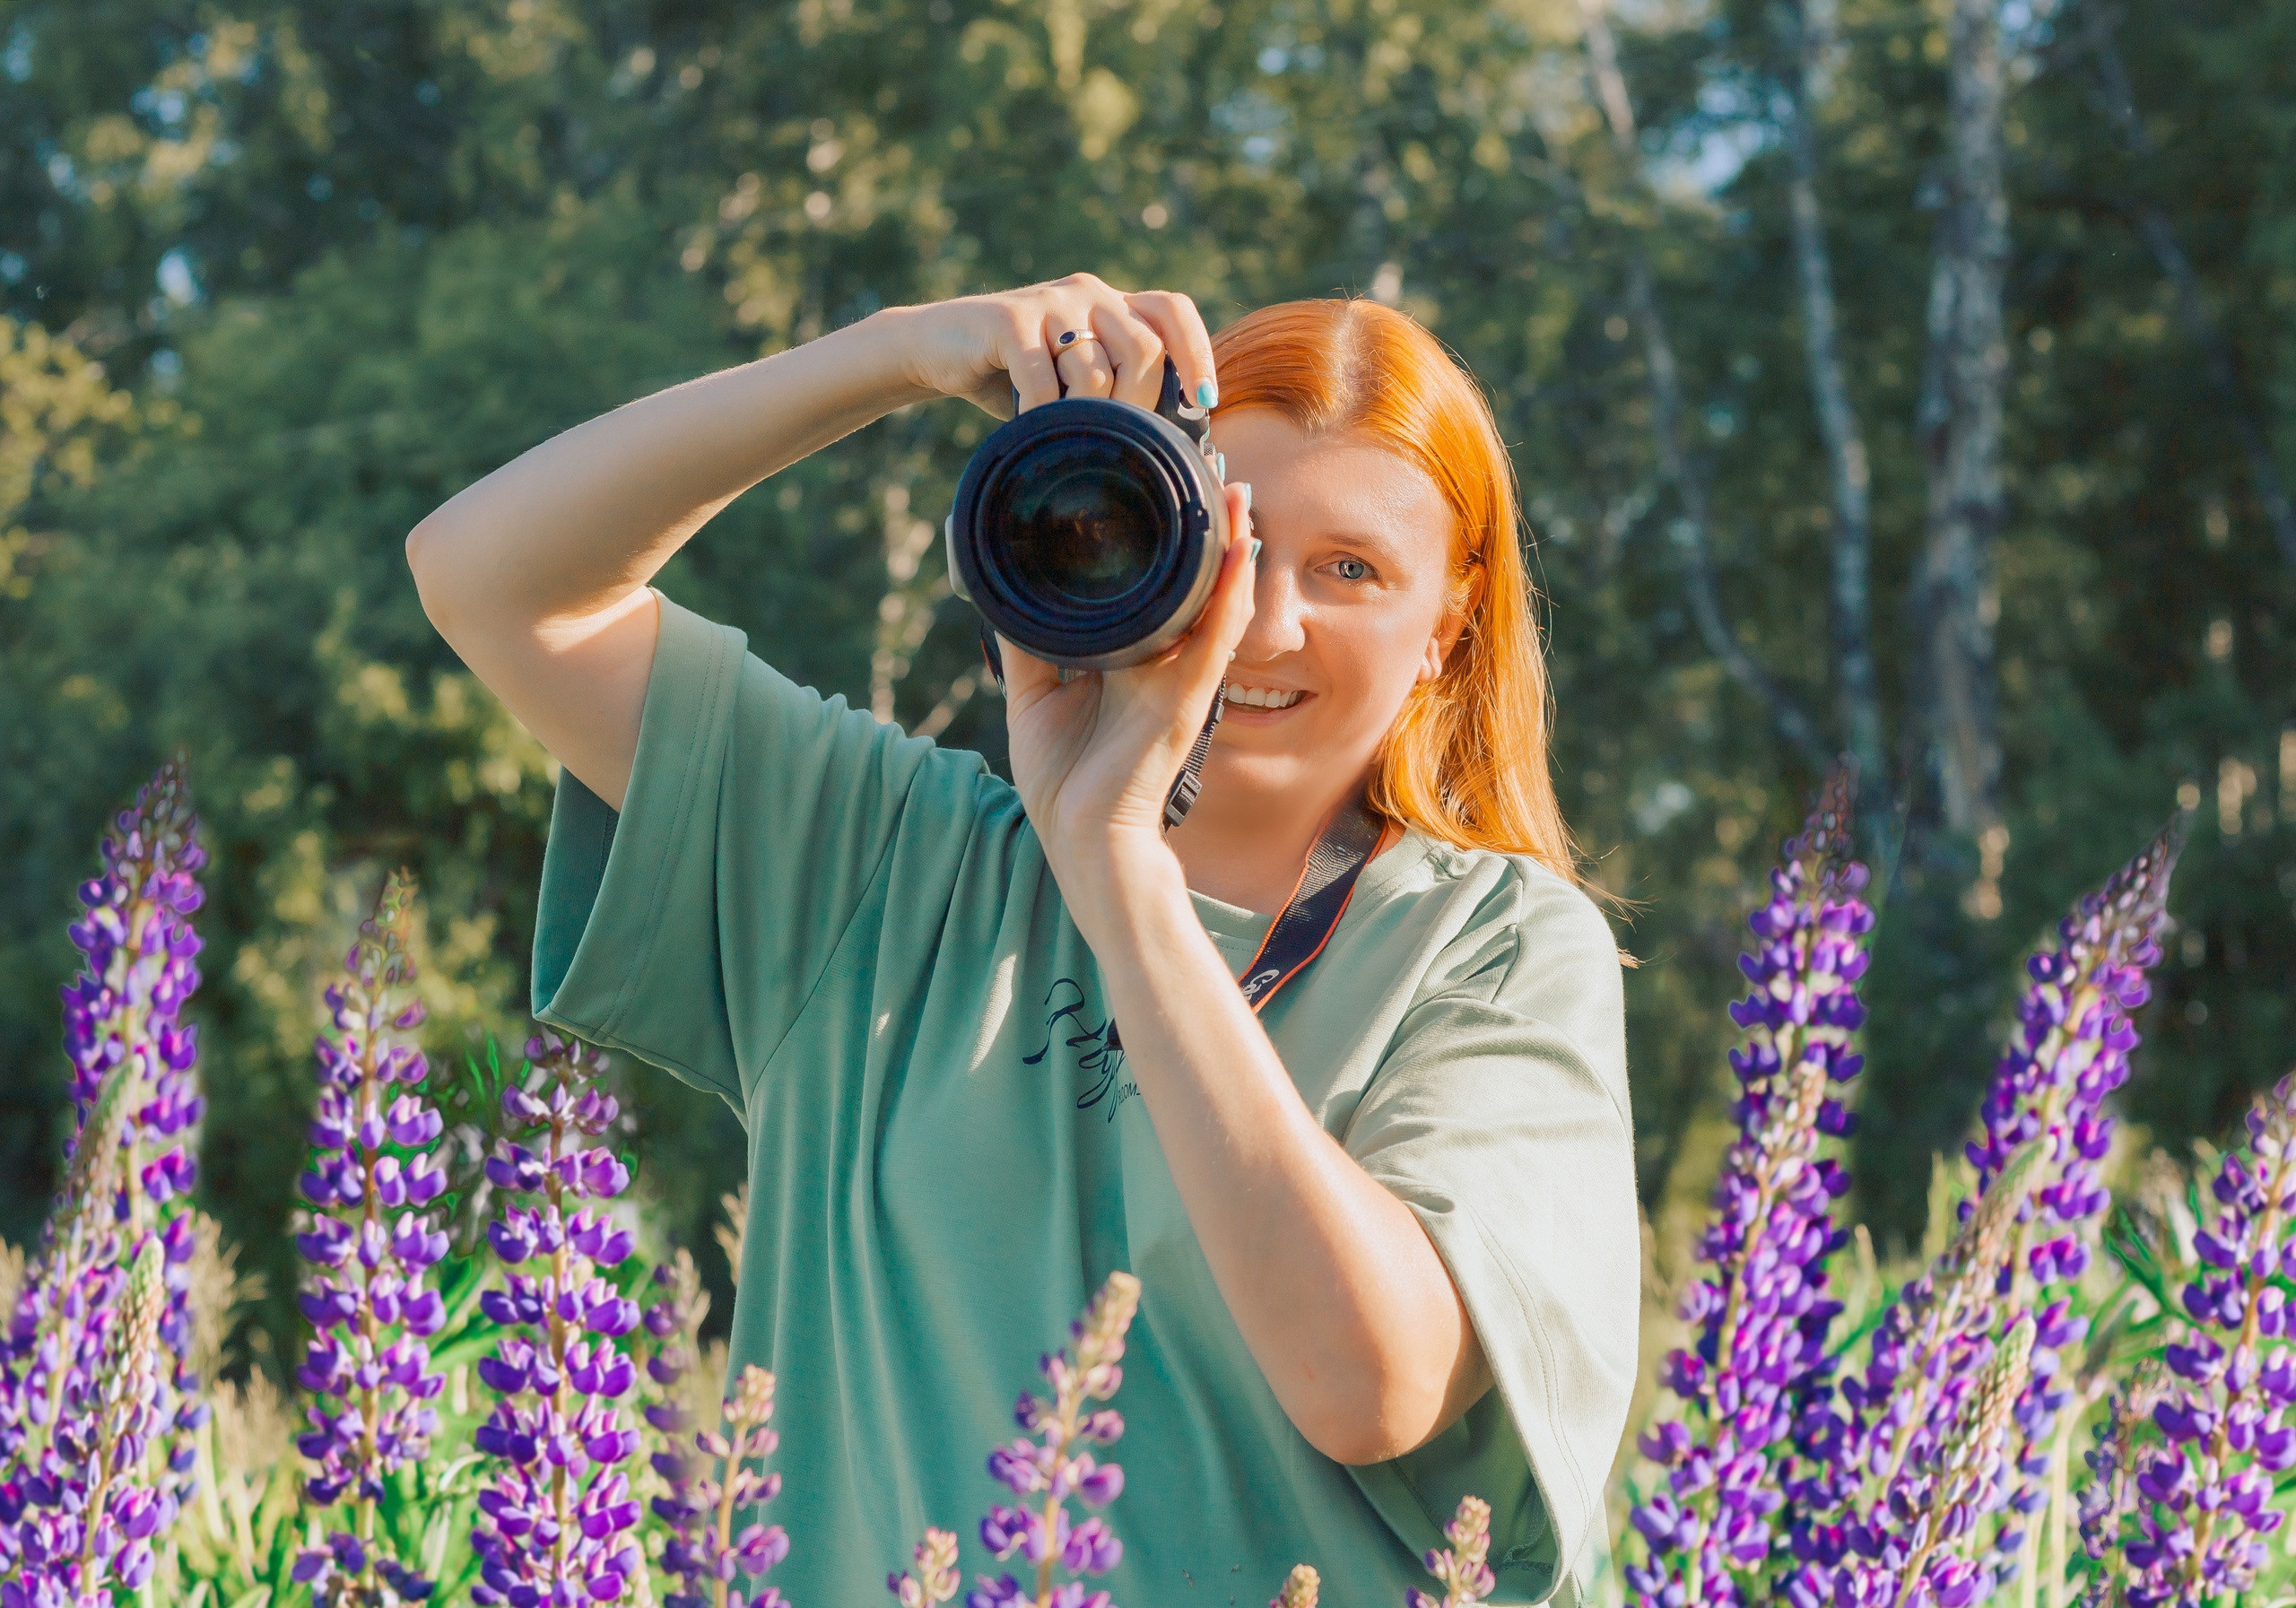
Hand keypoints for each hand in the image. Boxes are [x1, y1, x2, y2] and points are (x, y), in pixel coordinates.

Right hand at [893, 272, 1220, 418]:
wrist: (938, 349)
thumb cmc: (1015, 379)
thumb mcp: (1074, 382)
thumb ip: (1116, 391)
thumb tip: (1171, 446)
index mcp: (1111, 304)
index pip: (1173, 311)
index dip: (1198, 354)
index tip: (1204, 401)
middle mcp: (1088, 294)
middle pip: (1143, 348)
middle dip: (1137, 403)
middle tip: (1115, 434)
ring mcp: (1049, 303)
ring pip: (1095, 369)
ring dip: (1084, 413)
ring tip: (1065, 430)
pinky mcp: (1009, 320)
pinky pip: (1043, 379)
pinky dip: (1042, 414)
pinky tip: (1032, 426)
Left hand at [997, 481, 1256, 895]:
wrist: (1082, 837)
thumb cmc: (1062, 778)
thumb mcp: (1032, 691)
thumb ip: (1026, 637)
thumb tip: (1000, 580)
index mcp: (1128, 658)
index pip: (1154, 586)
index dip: (1162, 540)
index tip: (1158, 486)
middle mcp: (1162, 661)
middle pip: (1192, 583)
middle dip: (1205, 530)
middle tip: (1208, 469)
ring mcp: (1180, 677)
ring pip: (1216, 599)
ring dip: (1230, 544)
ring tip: (1234, 492)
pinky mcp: (1189, 697)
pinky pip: (1216, 635)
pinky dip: (1229, 590)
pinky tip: (1238, 546)